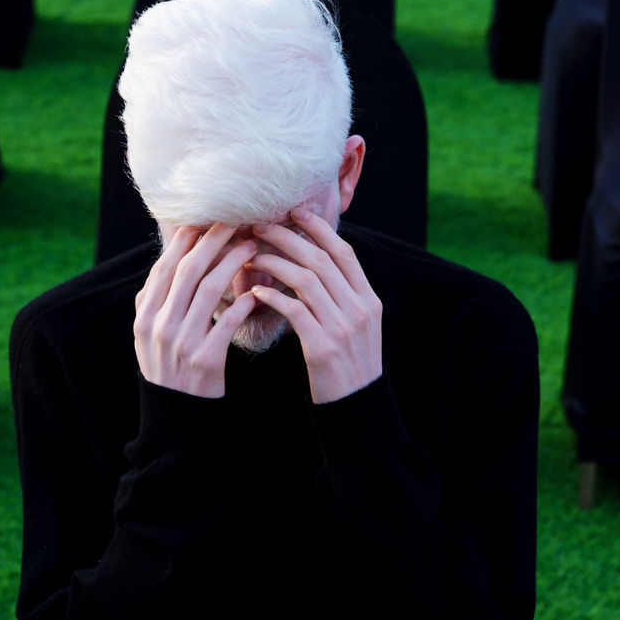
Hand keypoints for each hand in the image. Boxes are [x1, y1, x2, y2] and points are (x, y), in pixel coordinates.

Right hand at [133, 223, 258, 397]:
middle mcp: (160, 326)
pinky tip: (255, 292)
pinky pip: (228, 322)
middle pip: (189, 271)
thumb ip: (151, 301)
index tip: (204, 221)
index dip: (184, 242)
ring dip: (233, 264)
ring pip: (211, 290)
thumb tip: (164, 263)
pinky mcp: (206, 360)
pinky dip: (243, 303)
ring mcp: (183, 343)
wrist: (176, 415)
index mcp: (145, 317)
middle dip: (213, 242)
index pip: (165, 268)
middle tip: (235, 222)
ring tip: (251, 249)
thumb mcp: (147, 337)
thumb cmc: (167, 369)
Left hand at [247, 208, 382, 402]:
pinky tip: (255, 294)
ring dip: (274, 264)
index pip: (344, 253)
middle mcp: (359, 309)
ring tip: (250, 257)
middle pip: (321, 260)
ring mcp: (342, 328)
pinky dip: (273, 298)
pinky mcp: (322, 347)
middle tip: (259, 227)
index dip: (319, 230)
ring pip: (305, 280)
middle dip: (287, 238)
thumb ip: (343, 297)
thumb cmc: (349, 365)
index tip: (294, 212)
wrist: (357, 407)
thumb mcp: (357, 326)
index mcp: (368, 300)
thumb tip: (316, 264)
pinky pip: (294, 311)